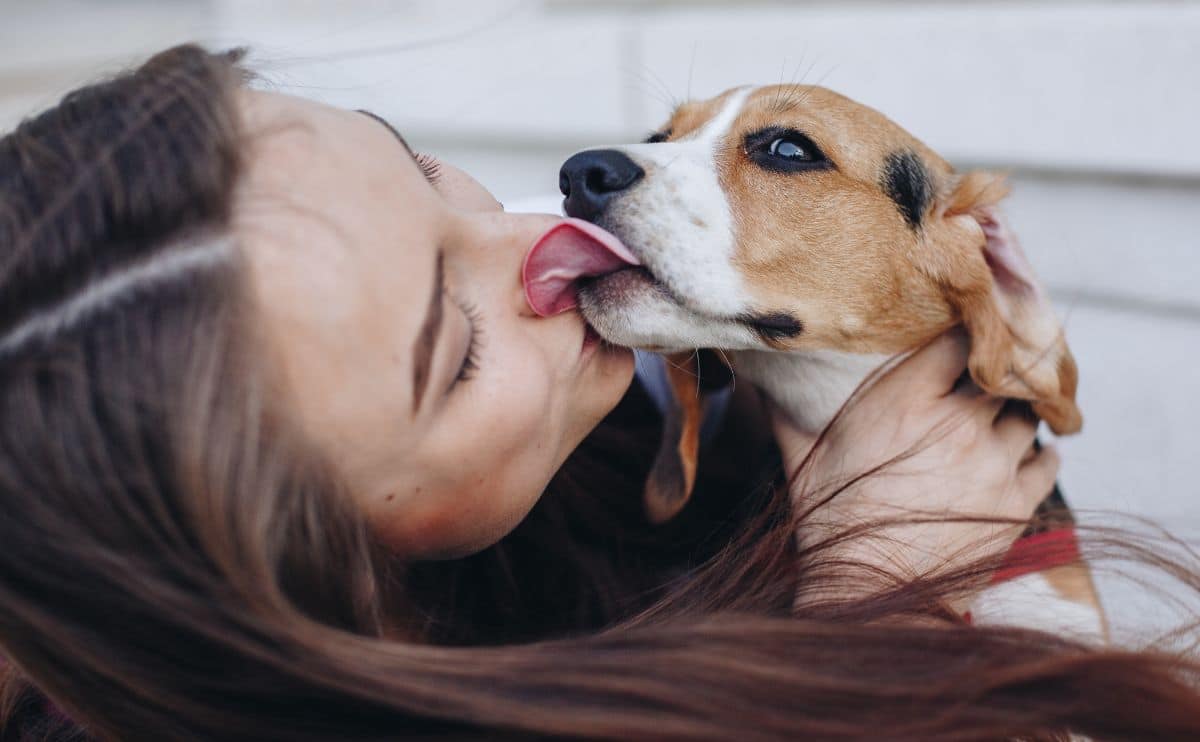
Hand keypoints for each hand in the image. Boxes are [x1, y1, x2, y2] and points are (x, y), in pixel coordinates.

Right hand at [771, 331, 1059, 605]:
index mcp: (905, 402)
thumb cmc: (828, 523)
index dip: (966, 329)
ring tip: (1004, 414)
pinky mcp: (1016, 504)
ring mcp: (993, 464)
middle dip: (996, 369)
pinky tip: (1030, 451)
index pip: (959, 338)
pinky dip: (1041, 453)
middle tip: (990, 368)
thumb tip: (759, 373)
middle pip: (1002, 371)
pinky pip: (1047, 461)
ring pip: (1027, 414)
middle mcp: (958, 424)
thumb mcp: (800, 459)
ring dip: (1017, 412)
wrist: (870, 595)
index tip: (963, 329)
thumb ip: (787, 410)